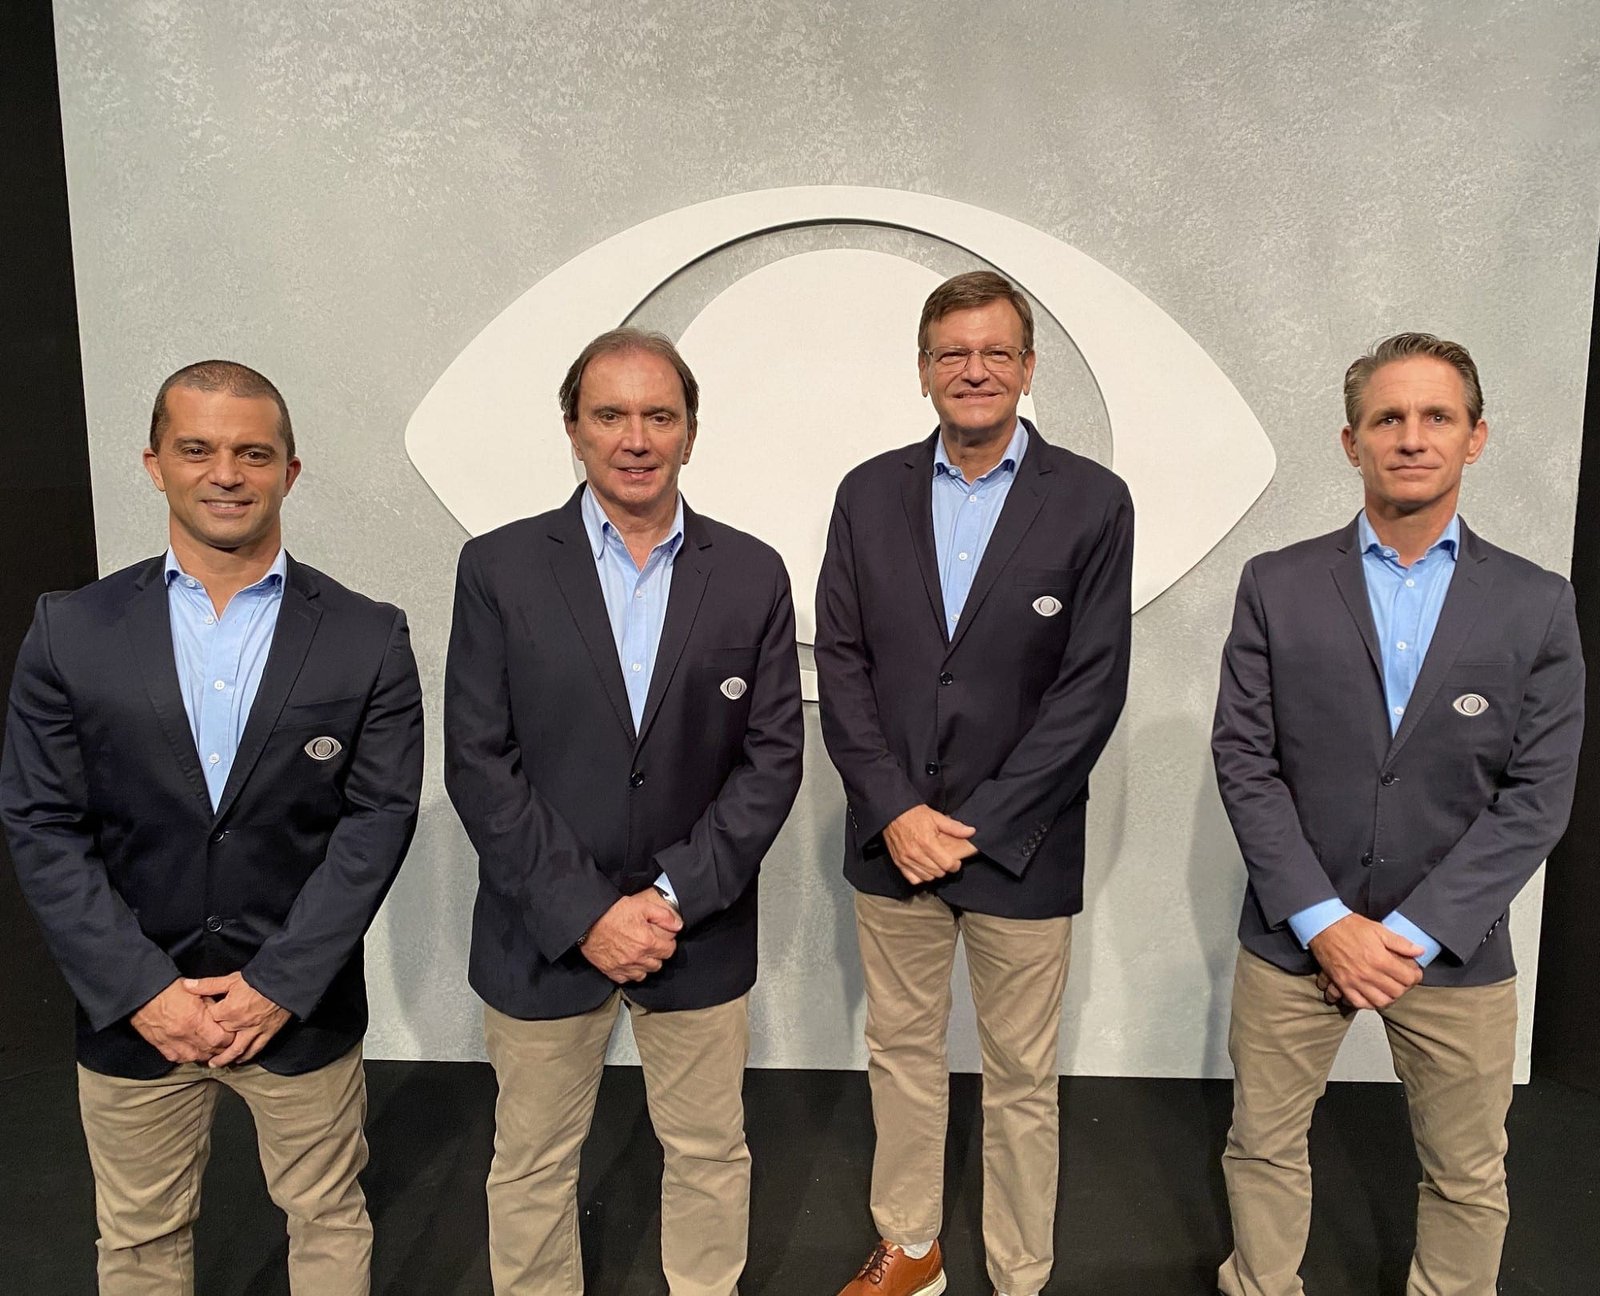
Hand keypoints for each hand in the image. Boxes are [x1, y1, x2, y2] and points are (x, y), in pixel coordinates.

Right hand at [129, 978, 235, 1063]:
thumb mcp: (195, 991)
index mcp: (194, 1019)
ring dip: (205, 1054)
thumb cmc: (168, 988)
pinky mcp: (159, 1045)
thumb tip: (220, 1015)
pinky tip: (192, 1052)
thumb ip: (210, 1005)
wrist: (141, 992)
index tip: (232, 1034)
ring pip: (194, 1057)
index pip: (220, 1038)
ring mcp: (170, 1042)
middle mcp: (183, 1034)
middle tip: (225, 1043)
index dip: (228, 1038)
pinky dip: (187, 1057)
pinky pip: (177, 1058)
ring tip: (211, 1048)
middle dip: (220, 1048)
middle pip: (209, 1050)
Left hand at [183, 972, 290, 1066]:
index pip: (209, 1022)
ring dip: (224, 1059)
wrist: (284, 982)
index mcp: (228, 1010)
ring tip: (214, 1064)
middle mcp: (239, 1024)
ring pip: (236, 1050)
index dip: (201, 1024)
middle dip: (209, 1045)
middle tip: (199, 1051)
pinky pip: (254, 1049)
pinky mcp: (266, 1034)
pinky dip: (246, 1057)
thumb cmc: (257, 980)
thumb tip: (186, 985)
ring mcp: (253, 1031)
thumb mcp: (231, 979)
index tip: (196, 1027)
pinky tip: (239, 1060)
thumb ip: (208, 984)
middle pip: (220, 1038)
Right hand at [580, 891, 683, 983]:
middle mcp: (637, 957)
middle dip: (657, 954)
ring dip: (645, 965)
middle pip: (658, 964)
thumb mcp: (642, 906)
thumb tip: (678, 925)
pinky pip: (627, 979)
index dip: (667, 943)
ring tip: (640, 953)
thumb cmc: (612, 912)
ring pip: (644, 973)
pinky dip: (630, 972)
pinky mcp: (611, 971)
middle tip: (651, 944)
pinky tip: (628, 961)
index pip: (669, 951)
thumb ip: (663, 916)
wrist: (587, 921)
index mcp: (647, 942)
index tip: (663, 939)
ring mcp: (624, 966)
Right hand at [882, 805, 977, 884]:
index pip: (947, 864)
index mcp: (928, 843)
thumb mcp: (936, 817)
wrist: (892, 813)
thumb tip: (971, 831)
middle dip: (945, 868)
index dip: (955, 865)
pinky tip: (923, 868)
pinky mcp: (898, 862)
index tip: (955, 862)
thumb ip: (954, 827)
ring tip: (935, 864)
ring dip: (934, 873)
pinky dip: (920, 876)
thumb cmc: (914, 814)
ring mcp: (906, 859)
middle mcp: (916, 854)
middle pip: (938, 873)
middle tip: (945, 861)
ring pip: (926, 877)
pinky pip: (913, 878)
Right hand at [1308, 914, 1424, 1009]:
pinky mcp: (1342, 984)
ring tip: (1388, 989)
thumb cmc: (1350, 926)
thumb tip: (1420, 951)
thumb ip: (1400, 943)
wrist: (1323, 926)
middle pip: (1396, 992)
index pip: (1408, 978)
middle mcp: (1368, 973)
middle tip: (1402, 980)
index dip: (1415, 976)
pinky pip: (1359, 1003)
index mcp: (1380, 959)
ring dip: (1388, 997)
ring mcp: (1354, 981)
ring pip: (1380, 1002)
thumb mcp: (1378, 929)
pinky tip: (1371, 995)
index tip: (1413, 972)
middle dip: (1404, 987)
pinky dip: (1368, 1003)